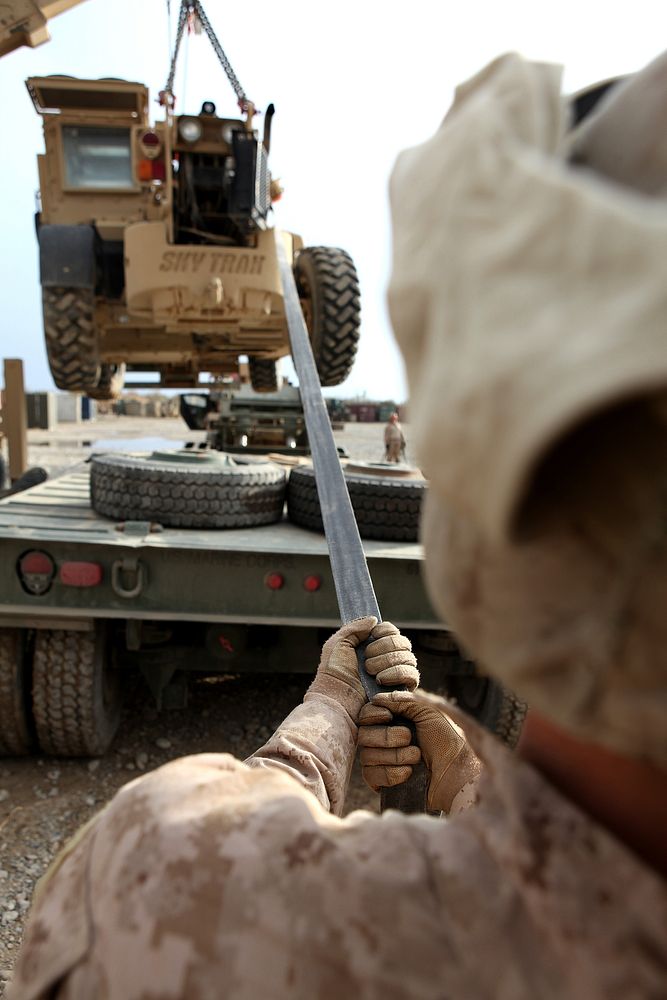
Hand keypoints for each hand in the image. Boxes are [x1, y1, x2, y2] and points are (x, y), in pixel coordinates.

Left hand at [307, 619, 419, 722]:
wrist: (336, 699)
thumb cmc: (334, 673)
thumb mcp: (338, 644)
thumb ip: (355, 627)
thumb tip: (374, 619)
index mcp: (374, 647)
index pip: (391, 631)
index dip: (385, 631)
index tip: (373, 635)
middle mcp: (388, 659)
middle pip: (403, 643)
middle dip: (385, 647)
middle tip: (366, 660)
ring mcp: (397, 675)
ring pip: (408, 658)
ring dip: (388, 661)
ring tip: (371, 672)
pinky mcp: (403, 690)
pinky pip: (412, 675)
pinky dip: (397, 674)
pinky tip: (381, 680)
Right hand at [358, 690, 480, 812]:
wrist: (457, 773)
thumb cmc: (447, 740)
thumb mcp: (428, 712)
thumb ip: (404, 701)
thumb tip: (377, 698)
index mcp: (394, 720)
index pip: (366, 714)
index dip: (372, 714)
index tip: (387, 716)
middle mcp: (384, 740)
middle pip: (363, 735)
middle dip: (386, 736)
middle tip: (408, 737)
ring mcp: (382, 761)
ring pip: (366, 756)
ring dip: (394, 755)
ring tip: (416, 756)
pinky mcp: (383, 782)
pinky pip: (371, 775)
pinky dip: (391, 773)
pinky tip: (408, 773)